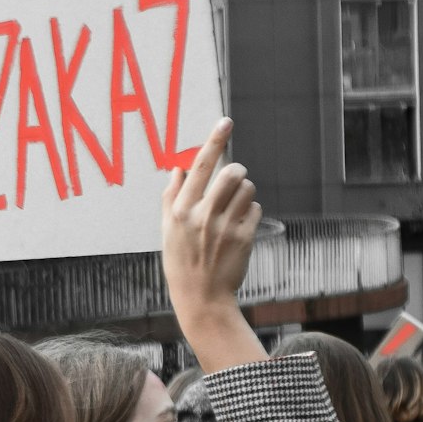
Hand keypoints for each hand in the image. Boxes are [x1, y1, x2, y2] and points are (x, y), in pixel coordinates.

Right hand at [162, 120, 264, 373]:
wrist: (201, 299)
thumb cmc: (181, 263)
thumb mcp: (167, 231)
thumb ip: (171, 197)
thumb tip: (179, 167)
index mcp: (181, 210)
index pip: (201, 166)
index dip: (215, 140)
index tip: (226, 121)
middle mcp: (203, 216)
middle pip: (232, 171)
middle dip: (236, 171)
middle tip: (232, 181)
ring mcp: (225, 227)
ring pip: (247, 188)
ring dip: (243, 192)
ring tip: (233, 210)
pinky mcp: (244, 237)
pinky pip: (255, 208)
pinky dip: (249, 213)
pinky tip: (239, 228)